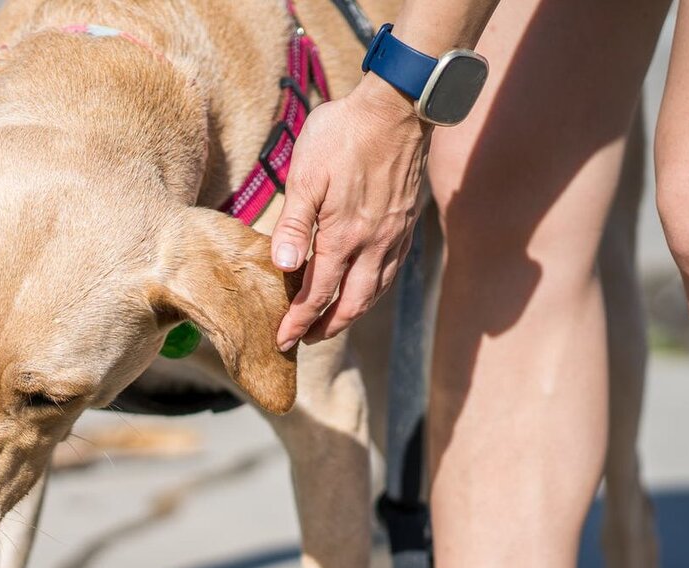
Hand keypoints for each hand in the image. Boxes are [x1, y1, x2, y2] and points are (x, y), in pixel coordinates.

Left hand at [272, 73, 430, 349]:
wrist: (396, 106)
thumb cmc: (343, 134)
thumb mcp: (306, 174)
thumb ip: (294, 224)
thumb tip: (283, 267)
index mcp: (343, 236)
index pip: (318, 294)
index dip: (298, 321)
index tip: (282, 340)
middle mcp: (373, 244)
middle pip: (351, 304)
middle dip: (326, 328)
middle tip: (304, 340)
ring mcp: (394, 235)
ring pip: (374, 292)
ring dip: (352, 314)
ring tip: (331, 322)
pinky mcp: (406, 224)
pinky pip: (390, 272)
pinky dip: (373, 291)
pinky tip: (364, 288)